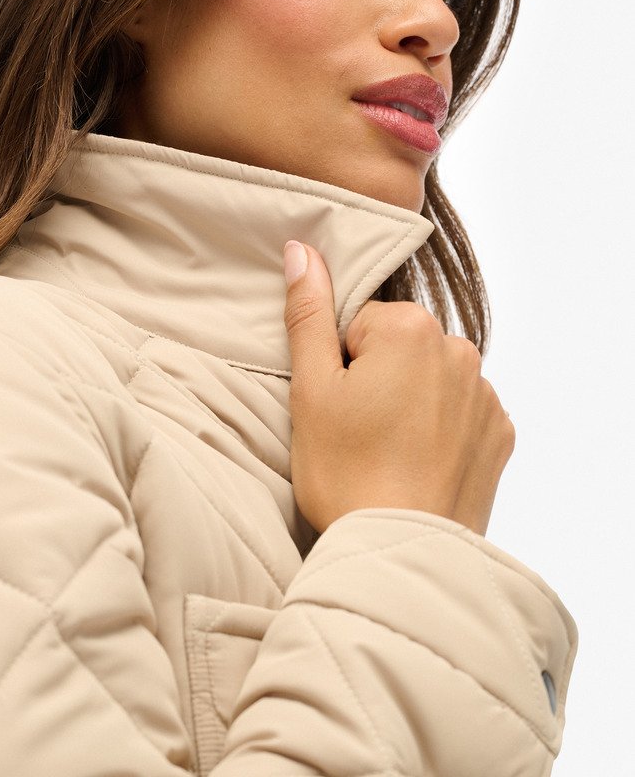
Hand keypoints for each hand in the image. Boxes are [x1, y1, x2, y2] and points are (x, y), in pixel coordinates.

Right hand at [282, 241, 514, 535]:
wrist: (398, 553)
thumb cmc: (345, 473)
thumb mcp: (311, 390)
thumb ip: (309, 313)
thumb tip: (303, 251)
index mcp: (411, 330)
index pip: (360, 326)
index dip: (340, 366)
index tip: (340, 408)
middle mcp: (460, 351)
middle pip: (399, 346)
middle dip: (378, 377)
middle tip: (358, 432)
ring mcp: (486, 395)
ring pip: (430, 377)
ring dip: (410, 401)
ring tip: (387, 453)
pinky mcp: (500, 434)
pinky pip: (461, 411)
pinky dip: (440, 429)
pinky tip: (417, 463)